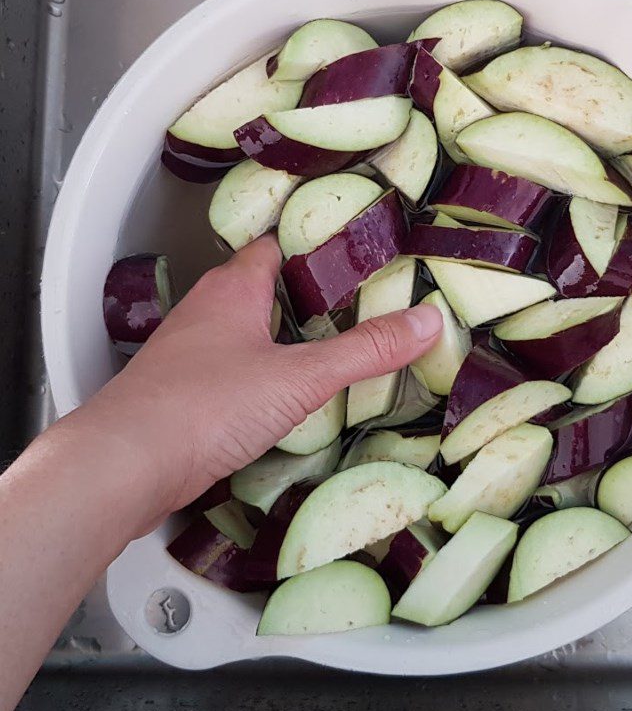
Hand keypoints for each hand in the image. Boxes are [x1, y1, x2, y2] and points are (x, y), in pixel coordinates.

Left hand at [52, 235, 441, 531]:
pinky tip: (284, 392)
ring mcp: (190, 352)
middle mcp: (207, 310)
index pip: (274, 245)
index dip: (312, 244)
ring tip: (330, 346)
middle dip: (305, 293)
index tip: (354, 252)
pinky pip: (231, 366)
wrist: (125, 466)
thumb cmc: (209, 404)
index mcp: (233, 288)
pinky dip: (261, 370)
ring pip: (245, 328)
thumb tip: (428, 320)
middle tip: (356, 304)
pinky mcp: (183, 391)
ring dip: (282, 334)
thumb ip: (364, 351)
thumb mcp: (300, 377)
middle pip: (262, 286)